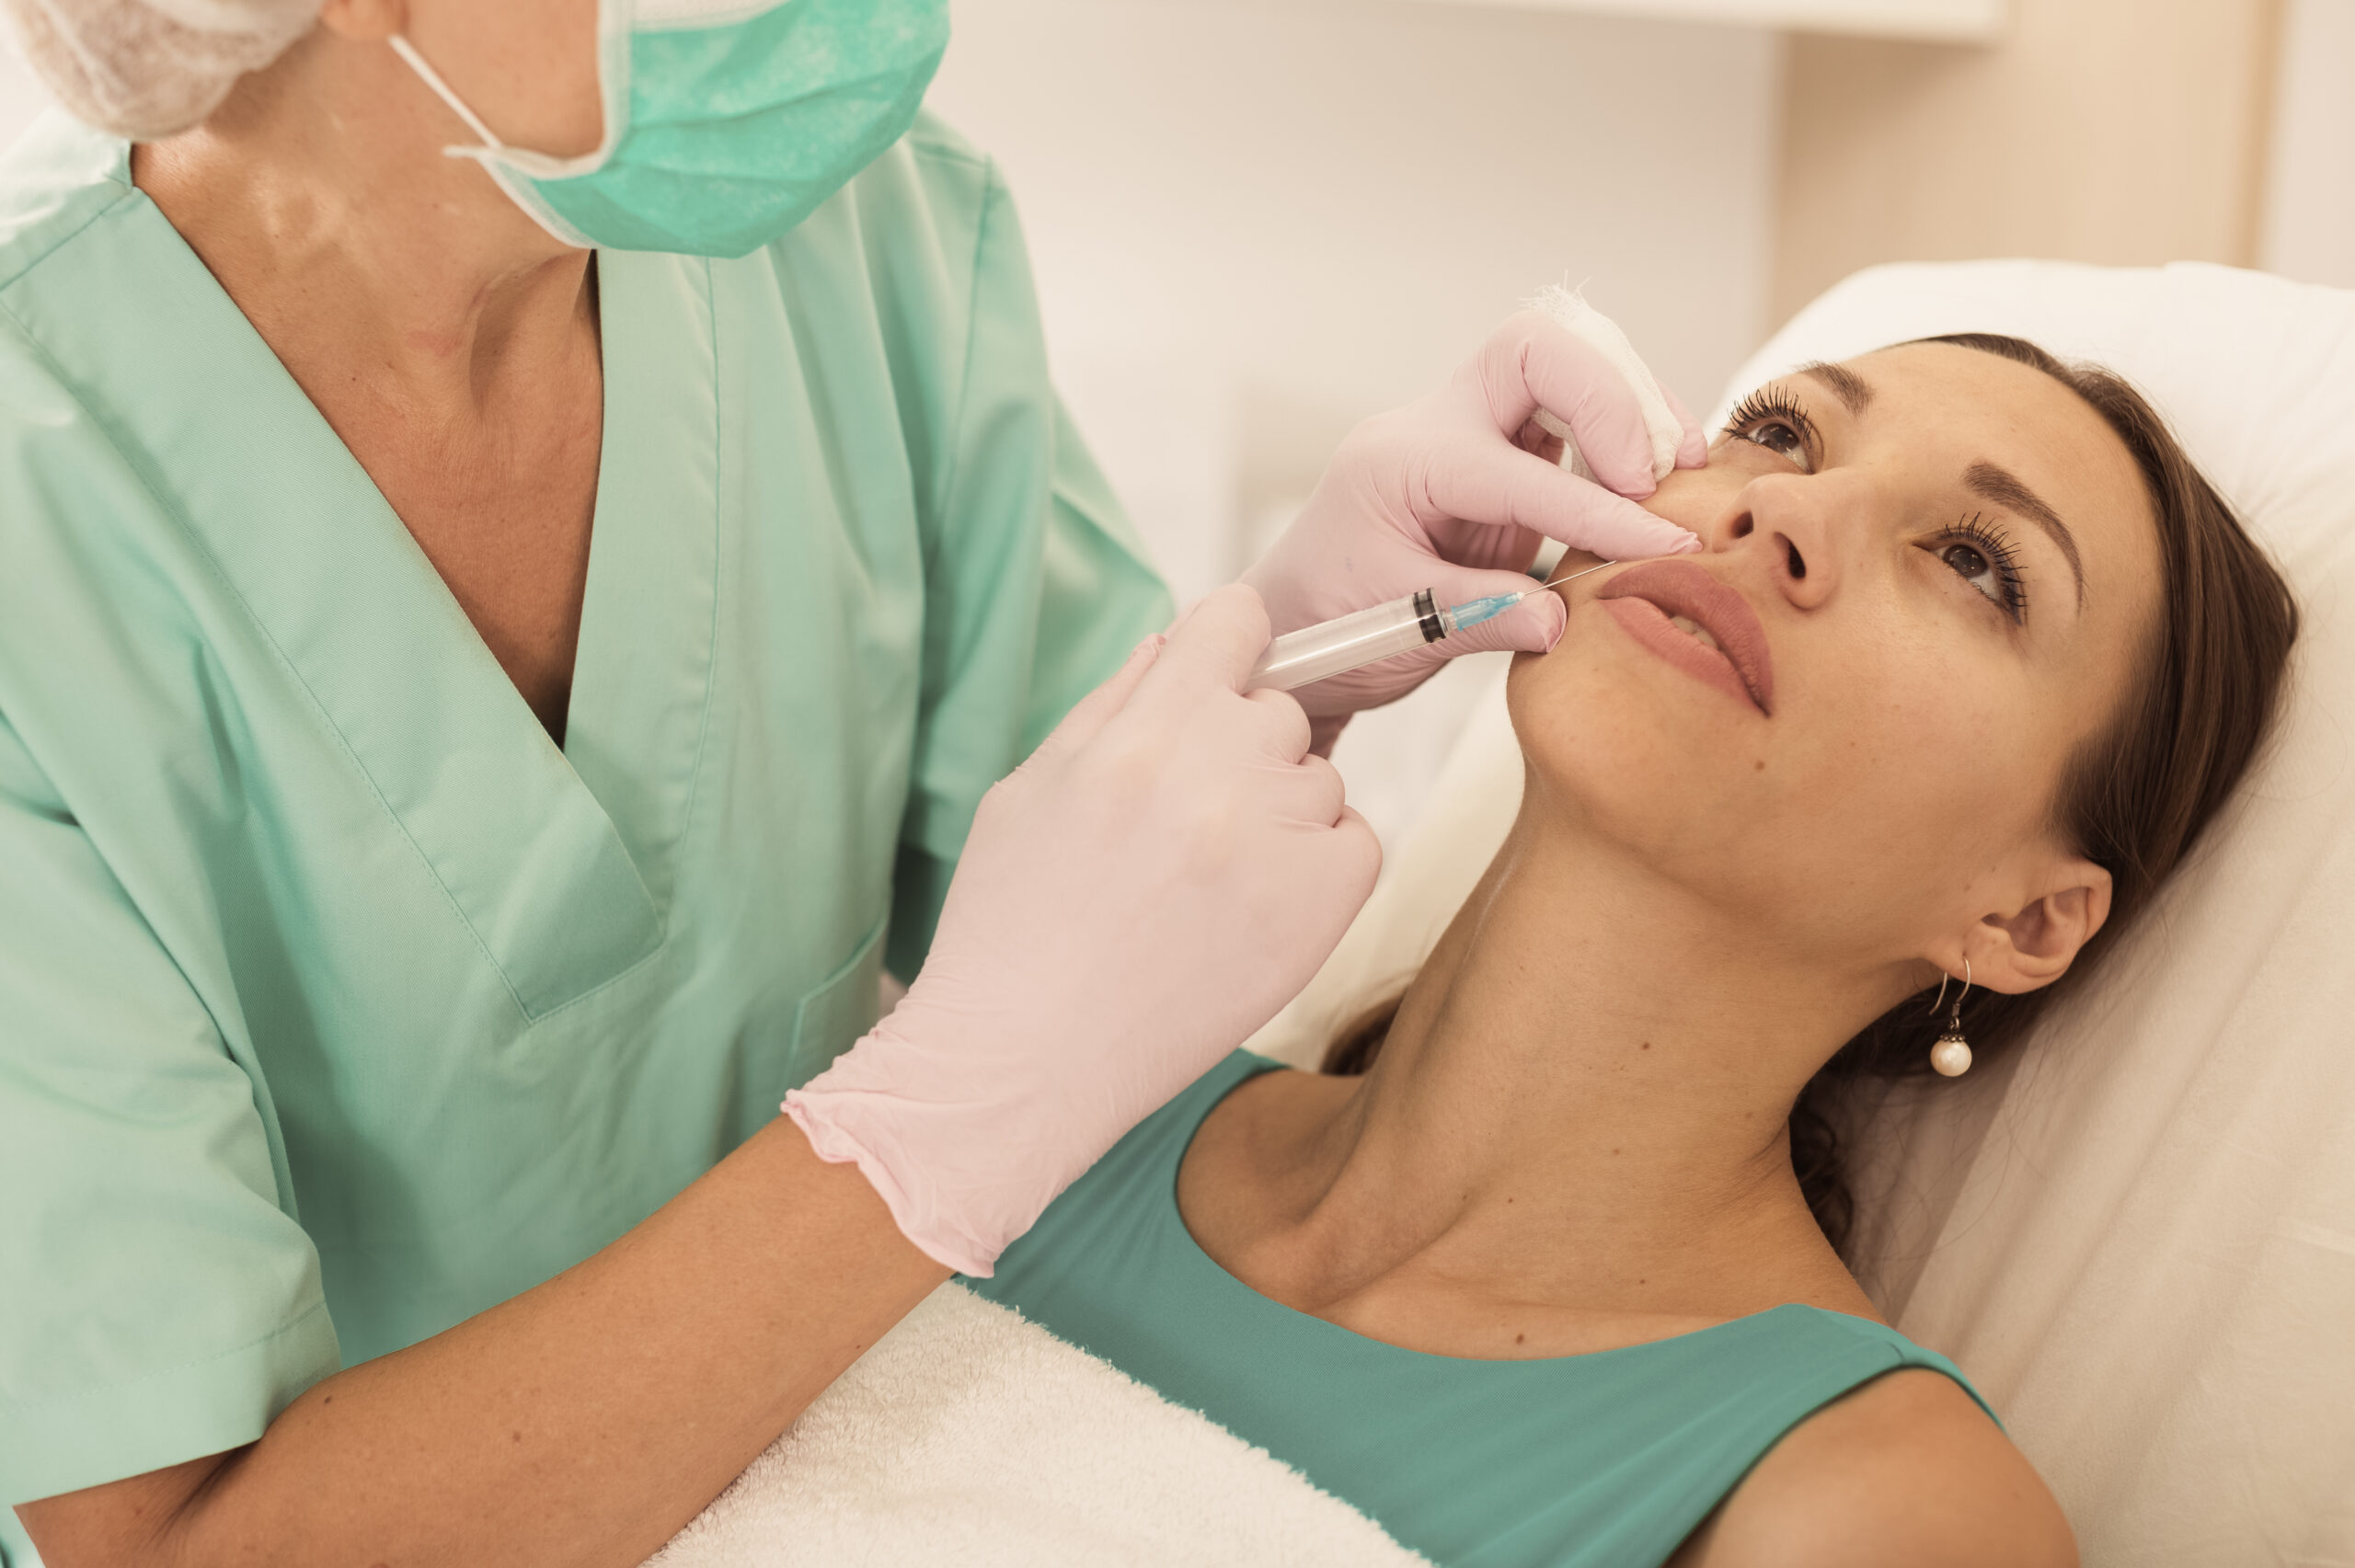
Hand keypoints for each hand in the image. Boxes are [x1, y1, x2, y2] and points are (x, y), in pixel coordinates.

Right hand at [784, 587, 1381, 1274]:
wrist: (1020, 1064)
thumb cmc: (1011, 928)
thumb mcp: (1031, 788)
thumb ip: (1111, 704)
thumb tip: (1173, 643)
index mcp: (1142, 729)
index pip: (1235, 621)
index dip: (1228, 646)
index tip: (1218, 682)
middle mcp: (1217, 768)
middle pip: (1278, 709)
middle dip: (1240, 750)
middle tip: (1186, 825)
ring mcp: (1274, 838)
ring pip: (1318, 779)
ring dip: (1278, 813)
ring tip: (1206, 883)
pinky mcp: (1319, 906)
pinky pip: (1357, 843)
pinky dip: (1320, 867)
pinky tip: (1252, 907)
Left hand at [1243, 307, 1708, 720]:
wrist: (1295, 627)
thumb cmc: (1326, 623)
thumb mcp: (1390, 634)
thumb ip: (1478, 620)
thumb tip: (1561, 617)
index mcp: (1399, 464)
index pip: (1515, 471)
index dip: (1595, 509)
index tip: (1661, 543)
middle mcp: (1437, 428)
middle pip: (1534, 349)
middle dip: (1609, 397)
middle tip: (1656, 476)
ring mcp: (1474, 435)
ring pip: (1565, 366)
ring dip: (1631, 407)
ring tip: (1680, 471)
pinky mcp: (1506, 458)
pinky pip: (1576, 417)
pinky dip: (1626, 436)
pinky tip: (1657, 482)